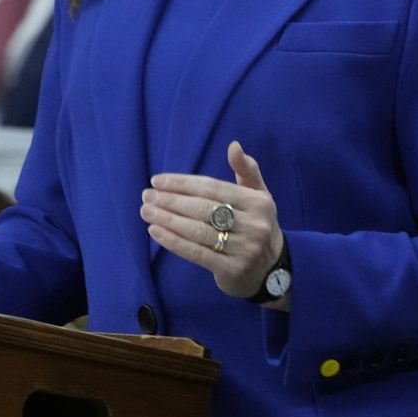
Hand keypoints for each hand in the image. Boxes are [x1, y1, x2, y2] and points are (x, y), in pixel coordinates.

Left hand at [142, 141, 283, 302]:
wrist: (271, 270)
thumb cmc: (257, 224)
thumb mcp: (259, 195)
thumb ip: (246, 169)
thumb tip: (234, 145)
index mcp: (258, 202)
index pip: (212, 188)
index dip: (182, 183)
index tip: (157, 181)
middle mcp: (253, 225)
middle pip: (203, 209)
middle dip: (171, 201)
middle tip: (146, 196)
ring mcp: (243, 249)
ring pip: (197, 231)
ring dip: (167, 220)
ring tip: (146, 211)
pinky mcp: (231, 270)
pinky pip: (197, 254)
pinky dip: (173, 242)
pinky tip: (155, 231)